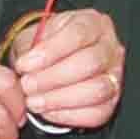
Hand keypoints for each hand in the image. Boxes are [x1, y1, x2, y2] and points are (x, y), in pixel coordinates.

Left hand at [3, 6, 122, 137]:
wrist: (52, 64)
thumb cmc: (45, 47)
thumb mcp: (33, 36)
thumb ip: (29, 47)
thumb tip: (26, 66)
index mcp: (92, 23)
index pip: (78, 34)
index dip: (50, 51)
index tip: (24, 65)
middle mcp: (110, 47)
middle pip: (90, 62)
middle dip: (53, 78)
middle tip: (27, 85)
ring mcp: (115, 75)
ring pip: (97, 90)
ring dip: (60, 99)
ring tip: (34, 101)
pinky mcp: (112, 101)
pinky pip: (97, 113)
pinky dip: (68, 115)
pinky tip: (48, 111)